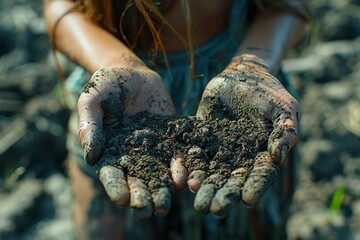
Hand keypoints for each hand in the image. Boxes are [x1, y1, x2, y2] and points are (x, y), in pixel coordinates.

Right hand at [77, 65, 179, 217]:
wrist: (133, 72)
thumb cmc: (106, 85)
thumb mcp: (91, 100)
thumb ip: (90, 125)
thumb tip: (90, 154)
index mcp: (109, 150)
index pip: (111, 174)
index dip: (115, 187)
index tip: (122, 199)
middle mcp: (132, 154)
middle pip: (136, 180)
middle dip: (141, 196)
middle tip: (146, 211)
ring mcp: (152, 148)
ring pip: (158, 174)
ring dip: (161, 190)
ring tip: (165, 205)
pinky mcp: (170, 138)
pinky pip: (176, 155)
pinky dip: (179, 168)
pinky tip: (183, 179)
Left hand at [189, 62, 299, 215]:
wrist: (242, 75)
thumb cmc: (269, 91)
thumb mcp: (283, 108)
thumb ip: (285, 130)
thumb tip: (278, 156)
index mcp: (262, 155)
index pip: (259, 175)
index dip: (255, 187)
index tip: (248, 200)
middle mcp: (240, 158)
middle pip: (232, 181)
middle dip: (224, 195)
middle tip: (215, 210)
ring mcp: (220, 150)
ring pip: (211, 172)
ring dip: (205, 187)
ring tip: (197, 201)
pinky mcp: (202, 139)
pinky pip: (194, 155)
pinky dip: (189, 167)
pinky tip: (182, 179)